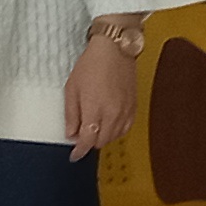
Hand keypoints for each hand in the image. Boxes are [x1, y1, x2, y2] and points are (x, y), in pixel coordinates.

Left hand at [64, 39, 137, 156]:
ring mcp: (125, 111)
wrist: (115, 50)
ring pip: (114, 137)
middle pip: (101, 142)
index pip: (87, 141)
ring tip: (93, 128)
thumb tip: (71, 133)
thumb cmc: (91, 65)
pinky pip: (126, 128)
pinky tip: (108, 125)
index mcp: (95, 110)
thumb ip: (71, 114)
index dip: (79, 151)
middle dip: (89, 143)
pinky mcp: (134, 107)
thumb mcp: (72, 89)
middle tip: (80, 136)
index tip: (74, 155)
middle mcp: (113, 114)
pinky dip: (116, 131)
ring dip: (103, 137)